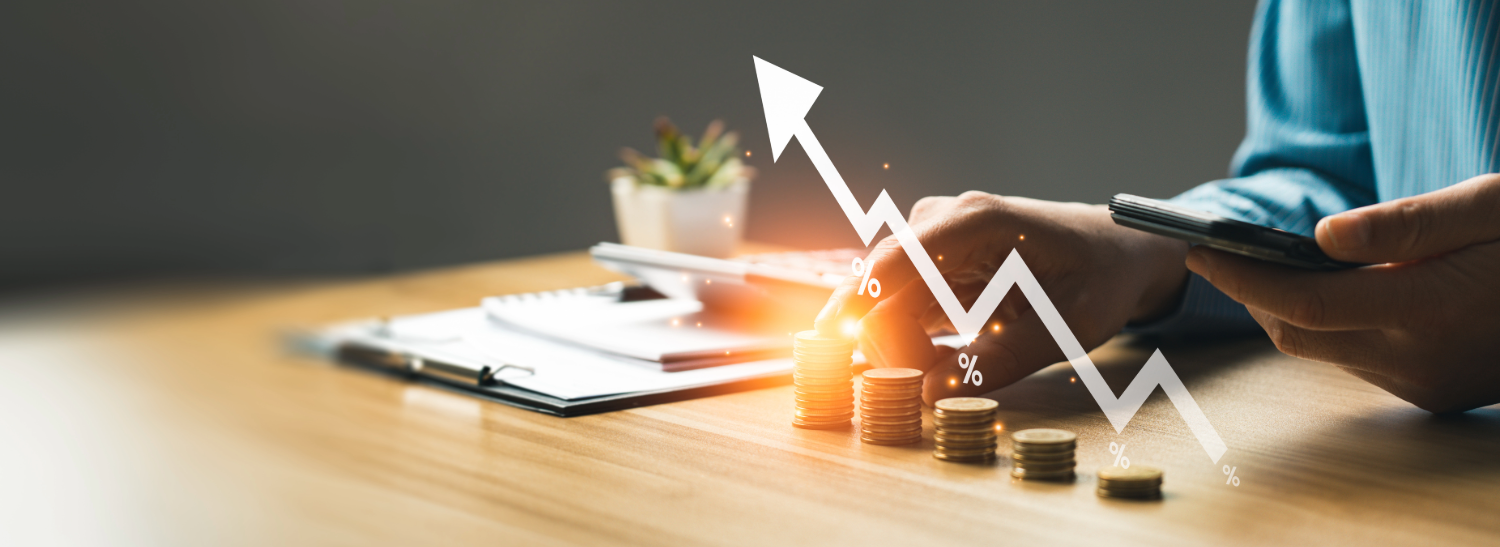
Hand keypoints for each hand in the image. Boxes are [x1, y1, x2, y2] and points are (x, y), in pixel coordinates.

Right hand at [813, 192, 1189, 403]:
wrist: (1117, 250)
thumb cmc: (1100, 276)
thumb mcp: (1067, 324)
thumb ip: (1003, 357)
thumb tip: (932, 392)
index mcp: (976, 222)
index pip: (897, 262)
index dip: (865, 311)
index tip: (861, 361)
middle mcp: (942, 223)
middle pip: (879, 288)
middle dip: (889, 346)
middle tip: (924, 390)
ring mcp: (931, 242)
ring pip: (880, 302)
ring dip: (897, 348)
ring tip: (942, 375)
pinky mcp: (931, 266)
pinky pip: (896, 308)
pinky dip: (907, 343)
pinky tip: (935, 364)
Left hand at [1186, 174, 1499, 412]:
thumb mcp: (1492, 206)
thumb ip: (1407, 225)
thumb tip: (1321, 237)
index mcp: (1431, 308)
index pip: (1301, 304)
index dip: (1240, 278)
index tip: (1197, 247)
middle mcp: (1421, 359)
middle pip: (1298, 335)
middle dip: (1251, 296)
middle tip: (1215, 252)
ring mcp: (1428, 384)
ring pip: (1325, 352)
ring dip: (1289, 313)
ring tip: (1260, 264)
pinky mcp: (1435, 393)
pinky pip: (1359, 361)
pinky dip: (1331, 326)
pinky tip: (1325, 290)